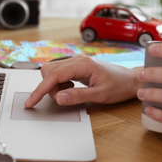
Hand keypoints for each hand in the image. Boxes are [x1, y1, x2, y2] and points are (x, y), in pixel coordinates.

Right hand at [24, 56, 141, 107]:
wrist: (131, 80)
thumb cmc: (119, 86)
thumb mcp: (100, 95)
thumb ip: (78, 96)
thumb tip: (59, 98)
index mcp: (82, 64)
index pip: (53, 76)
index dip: (40, 90)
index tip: (31, 101)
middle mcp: (77, 60)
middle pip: (49, 71)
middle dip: (48, 87)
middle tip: (63, 97)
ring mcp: (76, 62)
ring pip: (52, 71)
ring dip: (54, 85)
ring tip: (70, 92)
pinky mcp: (76, 66)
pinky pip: (59, 73)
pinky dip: (60, 83)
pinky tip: (72, 88)